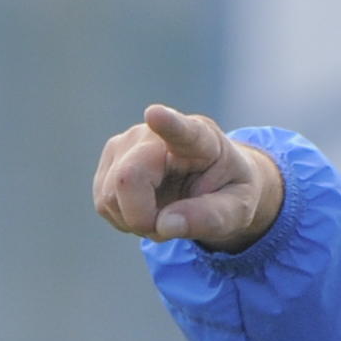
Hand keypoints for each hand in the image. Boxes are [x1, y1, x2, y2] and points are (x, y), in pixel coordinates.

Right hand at [94, 106, 285, 251]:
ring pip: (110, 197)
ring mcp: (124, 144)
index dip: (167, 123)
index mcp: (198, 139)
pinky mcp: (108, 163)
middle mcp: (153, 134)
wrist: (211, 181)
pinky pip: (104, 204)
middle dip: (143, 218)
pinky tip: (147, 209)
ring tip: (165, 213)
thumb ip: (209, 217)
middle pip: (128, 180)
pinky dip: (125, 219)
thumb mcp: (236, 210)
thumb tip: (165, 225)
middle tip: (171, 225)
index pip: (180, 130)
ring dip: (136, 221)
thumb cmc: (226, 190)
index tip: (155, 114)